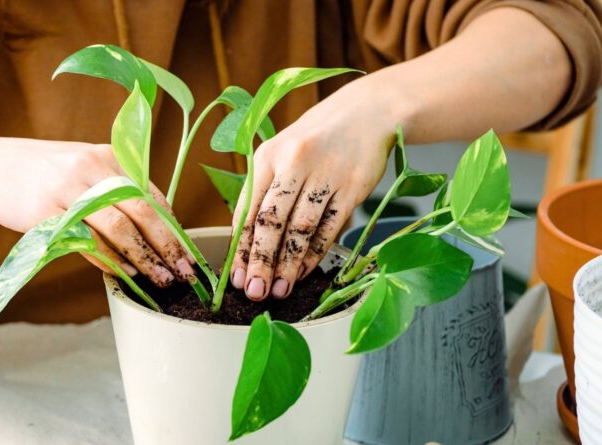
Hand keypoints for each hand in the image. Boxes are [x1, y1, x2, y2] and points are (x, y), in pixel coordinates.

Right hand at [0, 137, 193, 286]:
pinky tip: (121, 274)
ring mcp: (68, 189)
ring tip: (159, 280)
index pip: (152, 194)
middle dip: (167, 246)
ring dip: (142, 259)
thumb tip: (158, 228)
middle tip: (184, 272)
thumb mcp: (86, 168)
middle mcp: (93, 167)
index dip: (173, 227)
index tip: (188, 253)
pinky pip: (85, 241)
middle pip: (141, 211)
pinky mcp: (45, 211)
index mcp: (110, 156)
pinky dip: (107, 260)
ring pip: (116, 228)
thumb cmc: (46, 173)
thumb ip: (118, 191)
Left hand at [230, 79, 400, 300]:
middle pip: (271, 222)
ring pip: (300, 229)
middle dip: (260, 262)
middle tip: (254, 292)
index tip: (235, 277)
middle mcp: (293, 163)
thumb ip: (264, 191)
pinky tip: (303, 272)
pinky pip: (329, 227)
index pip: (247, 209)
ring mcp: (325, 175)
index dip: (240, 248)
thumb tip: (246, 242)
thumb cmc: (316, 139)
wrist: (367, 112)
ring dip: (288, 265)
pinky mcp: (352, 187)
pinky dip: (314, 253)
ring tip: (278, 290)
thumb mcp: (282, 153)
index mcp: (267, 156)